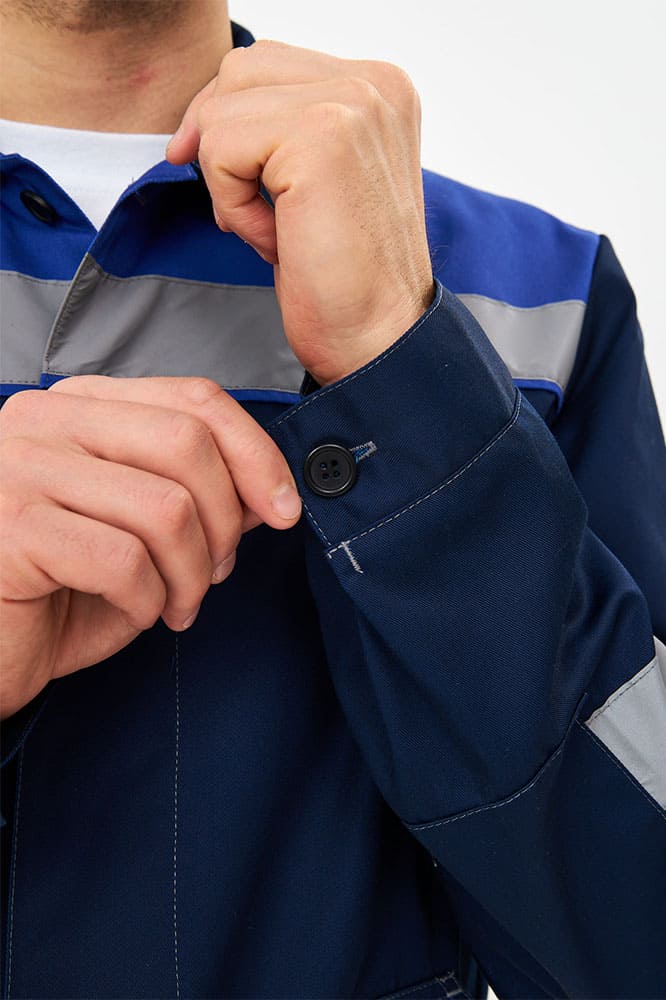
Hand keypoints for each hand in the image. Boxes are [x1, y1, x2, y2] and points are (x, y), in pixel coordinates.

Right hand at [0, 376, 300, 717]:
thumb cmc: (56, 586)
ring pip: (166, 508)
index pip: (193, 398)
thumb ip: (194, 496)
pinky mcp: (13, 527)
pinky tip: (133, 613)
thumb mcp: (137, 529)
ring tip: (176, 604)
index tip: (283, 508)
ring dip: (192, 575)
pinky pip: (125, 561)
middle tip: (217, 572)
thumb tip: (268, 492)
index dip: (255, 453)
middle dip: (225, 522)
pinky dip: (148, 601)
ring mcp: (22, 467)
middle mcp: (45, 418)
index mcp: (79, 404)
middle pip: (188, 443)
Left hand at [166, 40, 434, 385]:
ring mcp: (352, 104)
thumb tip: (194, 123)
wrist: (379, 337)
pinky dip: (232, 206)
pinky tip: (276, 242)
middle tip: (251, 213)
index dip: (229, 122)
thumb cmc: (345, 276)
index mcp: (379, 88)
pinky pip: (222, 149)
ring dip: (228, 181)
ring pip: (224, 108)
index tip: (233, 182)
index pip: (266, 64)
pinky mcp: (321, 137)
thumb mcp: (315, 182)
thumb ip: (278, 130)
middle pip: (239, 72)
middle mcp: (374, 84)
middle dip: (220, 144)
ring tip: (275, 231)